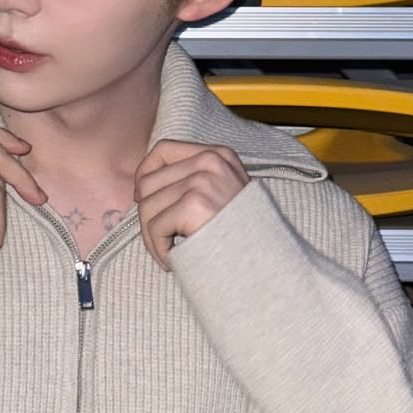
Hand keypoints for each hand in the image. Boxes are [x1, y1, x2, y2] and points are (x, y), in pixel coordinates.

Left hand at [133, 141, 248, 271]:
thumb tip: (144, 187)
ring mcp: (202, 181)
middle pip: (149, 181)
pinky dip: (158, 249)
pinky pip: (155, 227)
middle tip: (159, 238)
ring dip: (151, 237)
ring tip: (167, 253)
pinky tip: (172, 262)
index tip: (142, 198)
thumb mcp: (226, 194)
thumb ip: (194, 182)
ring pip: (148, 206)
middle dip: (147, 215)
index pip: (163, 149)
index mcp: (218, 155)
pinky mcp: (195, 204)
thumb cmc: (244, 235)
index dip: (144, 173)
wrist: (270, 262)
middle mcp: (209, 161)